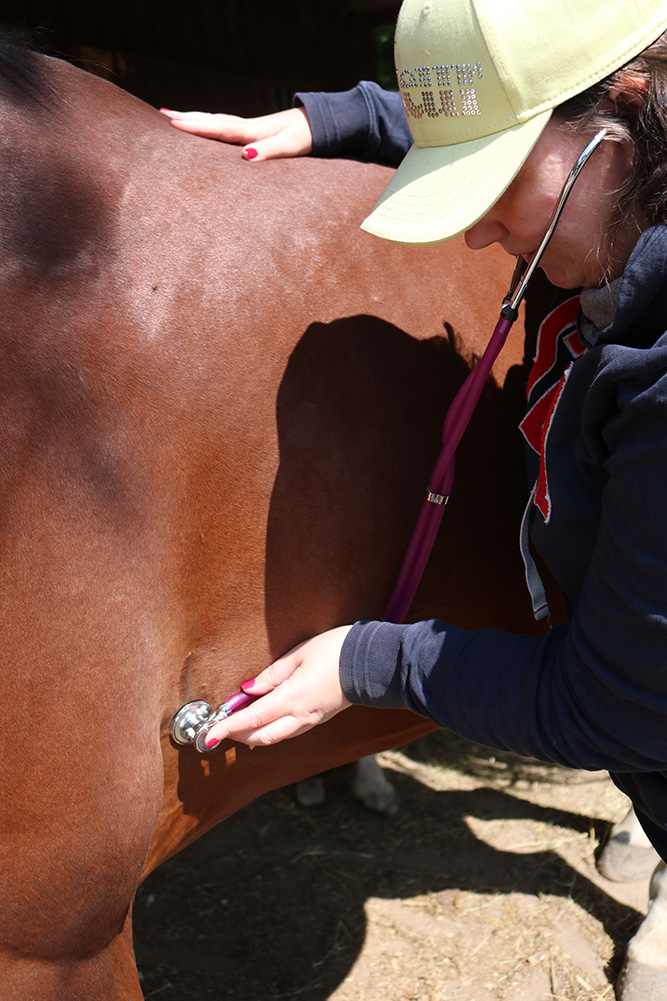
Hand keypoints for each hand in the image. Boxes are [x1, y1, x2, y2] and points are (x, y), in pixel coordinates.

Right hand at [159, 106, 312, 160]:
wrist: (321, 124)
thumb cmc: (307, 137)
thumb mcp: (291, 146)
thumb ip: (269, 151)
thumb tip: (245, 156)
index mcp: (252, 131)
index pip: (219, 128)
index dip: (196, 126)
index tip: (173, 122)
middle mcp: (247, 127)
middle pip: (211, 120)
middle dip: (187, 118)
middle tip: (161, 115)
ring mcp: (249, 129)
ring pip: (216, 122)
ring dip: (194, 119)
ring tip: (172, 118)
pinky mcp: (253, 133)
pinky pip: (224, 129)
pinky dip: (209, 127)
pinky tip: (203, 130)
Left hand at [203, 625, 352, 748]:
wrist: (372, 661)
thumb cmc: (337, 650)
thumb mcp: (299, 653)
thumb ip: (272, 674)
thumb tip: (249, 689)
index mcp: (293, 698)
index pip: (251, 719)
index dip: (227, 728)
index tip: (209, 736)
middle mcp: (301, 716)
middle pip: (261, 736)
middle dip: (237, 735)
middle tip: (219, 728)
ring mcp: (312, 720)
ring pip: (275, 736)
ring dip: (253, 734)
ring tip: (237, 724)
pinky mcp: (319, 717)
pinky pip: (289, 730)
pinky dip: (270, 729)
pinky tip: (263, 719)